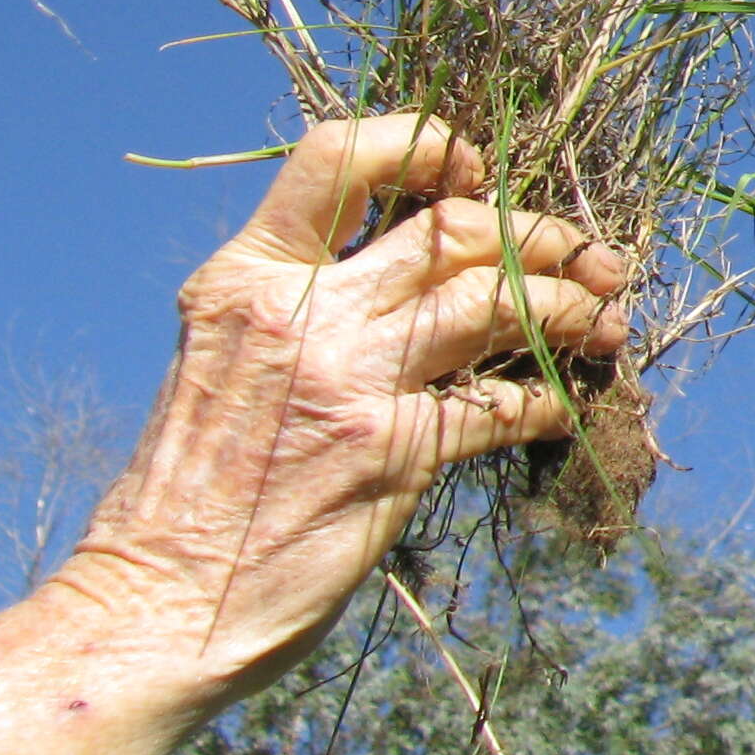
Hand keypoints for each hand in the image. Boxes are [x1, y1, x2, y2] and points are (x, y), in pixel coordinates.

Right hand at [49, 117, 631, 708]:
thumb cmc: (189, 493)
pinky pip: (504, 405)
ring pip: (496, 301)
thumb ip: (301, 307)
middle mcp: (299, 314)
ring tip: (603, 323)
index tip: (477, 172)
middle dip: (541, 236)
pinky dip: (549, 402)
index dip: (426, 147)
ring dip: (569, 307)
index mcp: (244, 278)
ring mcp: (349, 380)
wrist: (150, 607)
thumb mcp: (224, 360)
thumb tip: (409, 269)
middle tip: (590, 260)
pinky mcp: (393, 454)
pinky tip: (563, 411)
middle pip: (455, 228)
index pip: (339, 156)